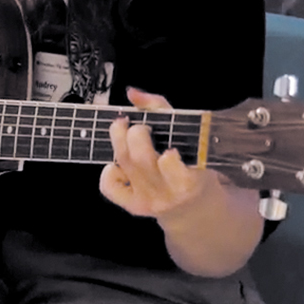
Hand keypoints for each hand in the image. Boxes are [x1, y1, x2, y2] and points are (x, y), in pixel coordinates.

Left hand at [100, 88, 219, 221]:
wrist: (194, 209)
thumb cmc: (194, 169)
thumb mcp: (191, 139)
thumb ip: (162, 110)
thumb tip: (133, 93)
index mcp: (190, 177)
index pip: (169, 162)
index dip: (163, 147)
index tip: (163, 138)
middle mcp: (168, 192)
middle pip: (138, 158)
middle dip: (135, 134)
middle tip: (140, 127)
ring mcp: (148, 201)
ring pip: (123, 164)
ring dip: (120, 142)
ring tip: (127, 135)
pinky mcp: (132, 207)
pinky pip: (109, 186)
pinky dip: (108, 170)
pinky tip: (119, 164)